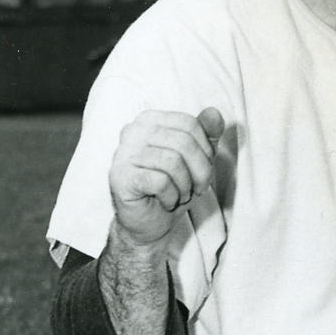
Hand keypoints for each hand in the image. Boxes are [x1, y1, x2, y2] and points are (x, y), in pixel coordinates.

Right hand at [108, 108, 224, 247]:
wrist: (149, 222)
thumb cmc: (172, 187)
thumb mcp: (197, 159)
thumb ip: (207, 134)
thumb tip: (215, 113)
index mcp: (150, 120)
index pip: (190, 124)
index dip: (206, 150)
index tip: (204, 170)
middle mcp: (132, 131)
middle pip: (184, 142)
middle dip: (200, 171)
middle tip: (196, 188)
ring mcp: (123, 153)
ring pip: (173, 162)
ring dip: (185, 186)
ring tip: (180, 195)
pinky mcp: (120, 177)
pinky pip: (160, 181)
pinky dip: (171, 197)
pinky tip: (165, 201)